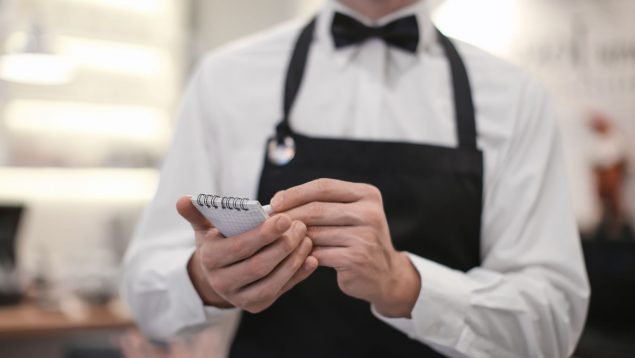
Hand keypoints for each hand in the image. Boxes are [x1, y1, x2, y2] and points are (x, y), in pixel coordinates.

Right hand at [176, 196, 317, 312]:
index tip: (285, 218)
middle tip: (301, 225)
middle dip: (283, 245)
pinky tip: (311, 258)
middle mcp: (222, 282)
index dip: (264, 234)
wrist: (218, 274)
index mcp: (209, 259)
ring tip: (307, 239)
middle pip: (259, 266)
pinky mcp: (256, 306)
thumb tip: (182, 200)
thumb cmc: (217, 242)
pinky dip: (299, 275)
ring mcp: (240, 298)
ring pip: (272, 282)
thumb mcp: (205, 227)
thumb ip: (197, 213)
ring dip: (294, 260)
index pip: (239, 247)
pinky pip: (282, 291)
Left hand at [271, 179, 420, 317]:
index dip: (296, 192)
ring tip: (278, 239)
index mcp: (367, 194)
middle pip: (317, 209)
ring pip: (315, 232)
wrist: (385, 274)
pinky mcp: (356, 259)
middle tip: (270, 222)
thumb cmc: (359, 240)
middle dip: (289, 215)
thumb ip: (324, 205)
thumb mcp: (351, 214)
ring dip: (292, 237)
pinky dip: (302, 255)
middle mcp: (369, 213)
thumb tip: (279, 202)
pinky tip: (294, 256)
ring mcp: (365, 236)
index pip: (324, 187)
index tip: (275, 201)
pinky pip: (318, 254)